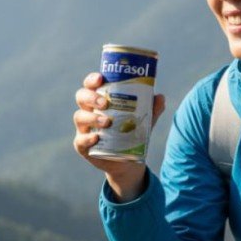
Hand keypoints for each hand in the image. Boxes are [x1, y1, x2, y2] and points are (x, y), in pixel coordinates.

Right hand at [72, 72, 165, 200]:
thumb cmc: (133, 134)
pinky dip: (87, 138)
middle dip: (92, 97)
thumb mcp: (145, 121)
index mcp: (100, 101)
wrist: (128, 162)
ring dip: (92, 118)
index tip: (100, 78)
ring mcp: (84, 129)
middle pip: (81, 97)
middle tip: (105, 103)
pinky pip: (80, 140)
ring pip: (79, 117)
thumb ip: (152, 109)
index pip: (91, 85)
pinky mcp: (82, 146)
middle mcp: (88, 112)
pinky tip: (97, 137)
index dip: (92, 80)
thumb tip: (160, 97)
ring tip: (107, 122)